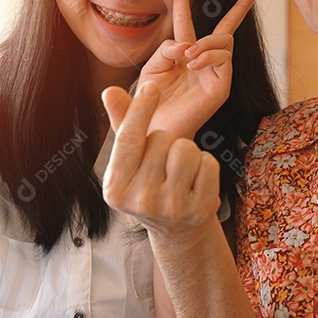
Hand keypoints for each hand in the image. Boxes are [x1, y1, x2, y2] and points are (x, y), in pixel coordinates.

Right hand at [101, 82, 219, 236]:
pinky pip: (208, 162)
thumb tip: (109, 90)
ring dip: (187, 151)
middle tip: (163, 162)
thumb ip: (121, 126)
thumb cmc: (149, 187)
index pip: (128, 138)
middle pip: (162, 138)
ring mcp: (171, 207)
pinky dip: (206, 165)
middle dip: (166, 140)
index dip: (140, 108)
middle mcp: (141, 200)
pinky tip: (196, 181)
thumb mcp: (129, 164)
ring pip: (187, 147)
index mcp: (116, 188)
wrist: (177, 230)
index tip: (151, 87)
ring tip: (180, 170)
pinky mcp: (199, 209)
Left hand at [138, 0, 257, 138]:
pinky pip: (224, 57)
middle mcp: (200, 61)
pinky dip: (209, 55)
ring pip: (222, 40)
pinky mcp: (221, 86)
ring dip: (205, 43)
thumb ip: (162, 52)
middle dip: (238, 10)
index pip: (184, 21)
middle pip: (224, 28)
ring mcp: (214, 73)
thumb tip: (183, 45)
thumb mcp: (148, 73)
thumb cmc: (144, 110)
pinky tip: (193, 63)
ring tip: (188, 58)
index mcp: (179, 55)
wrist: (150, 136)